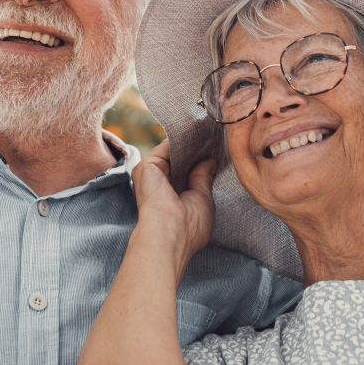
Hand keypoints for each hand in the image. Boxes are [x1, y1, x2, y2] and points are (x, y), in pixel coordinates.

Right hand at [131, 139, 216, 272]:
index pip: (186, 175)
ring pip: (172, 153)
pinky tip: (198, 132)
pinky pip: (165, 147)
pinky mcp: (146, 167)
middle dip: (196, 151)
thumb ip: (203, 178)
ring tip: (210, 130)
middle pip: (179, 162)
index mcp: (171, 199)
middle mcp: (158, 187)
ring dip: (190, 143)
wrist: (167, 234)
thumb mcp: (202, 198)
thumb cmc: (188, 226)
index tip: (217, 150)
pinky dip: (181, 139)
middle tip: (216, 137)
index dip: (200, 162)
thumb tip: (209, 162)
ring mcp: (151, 176)